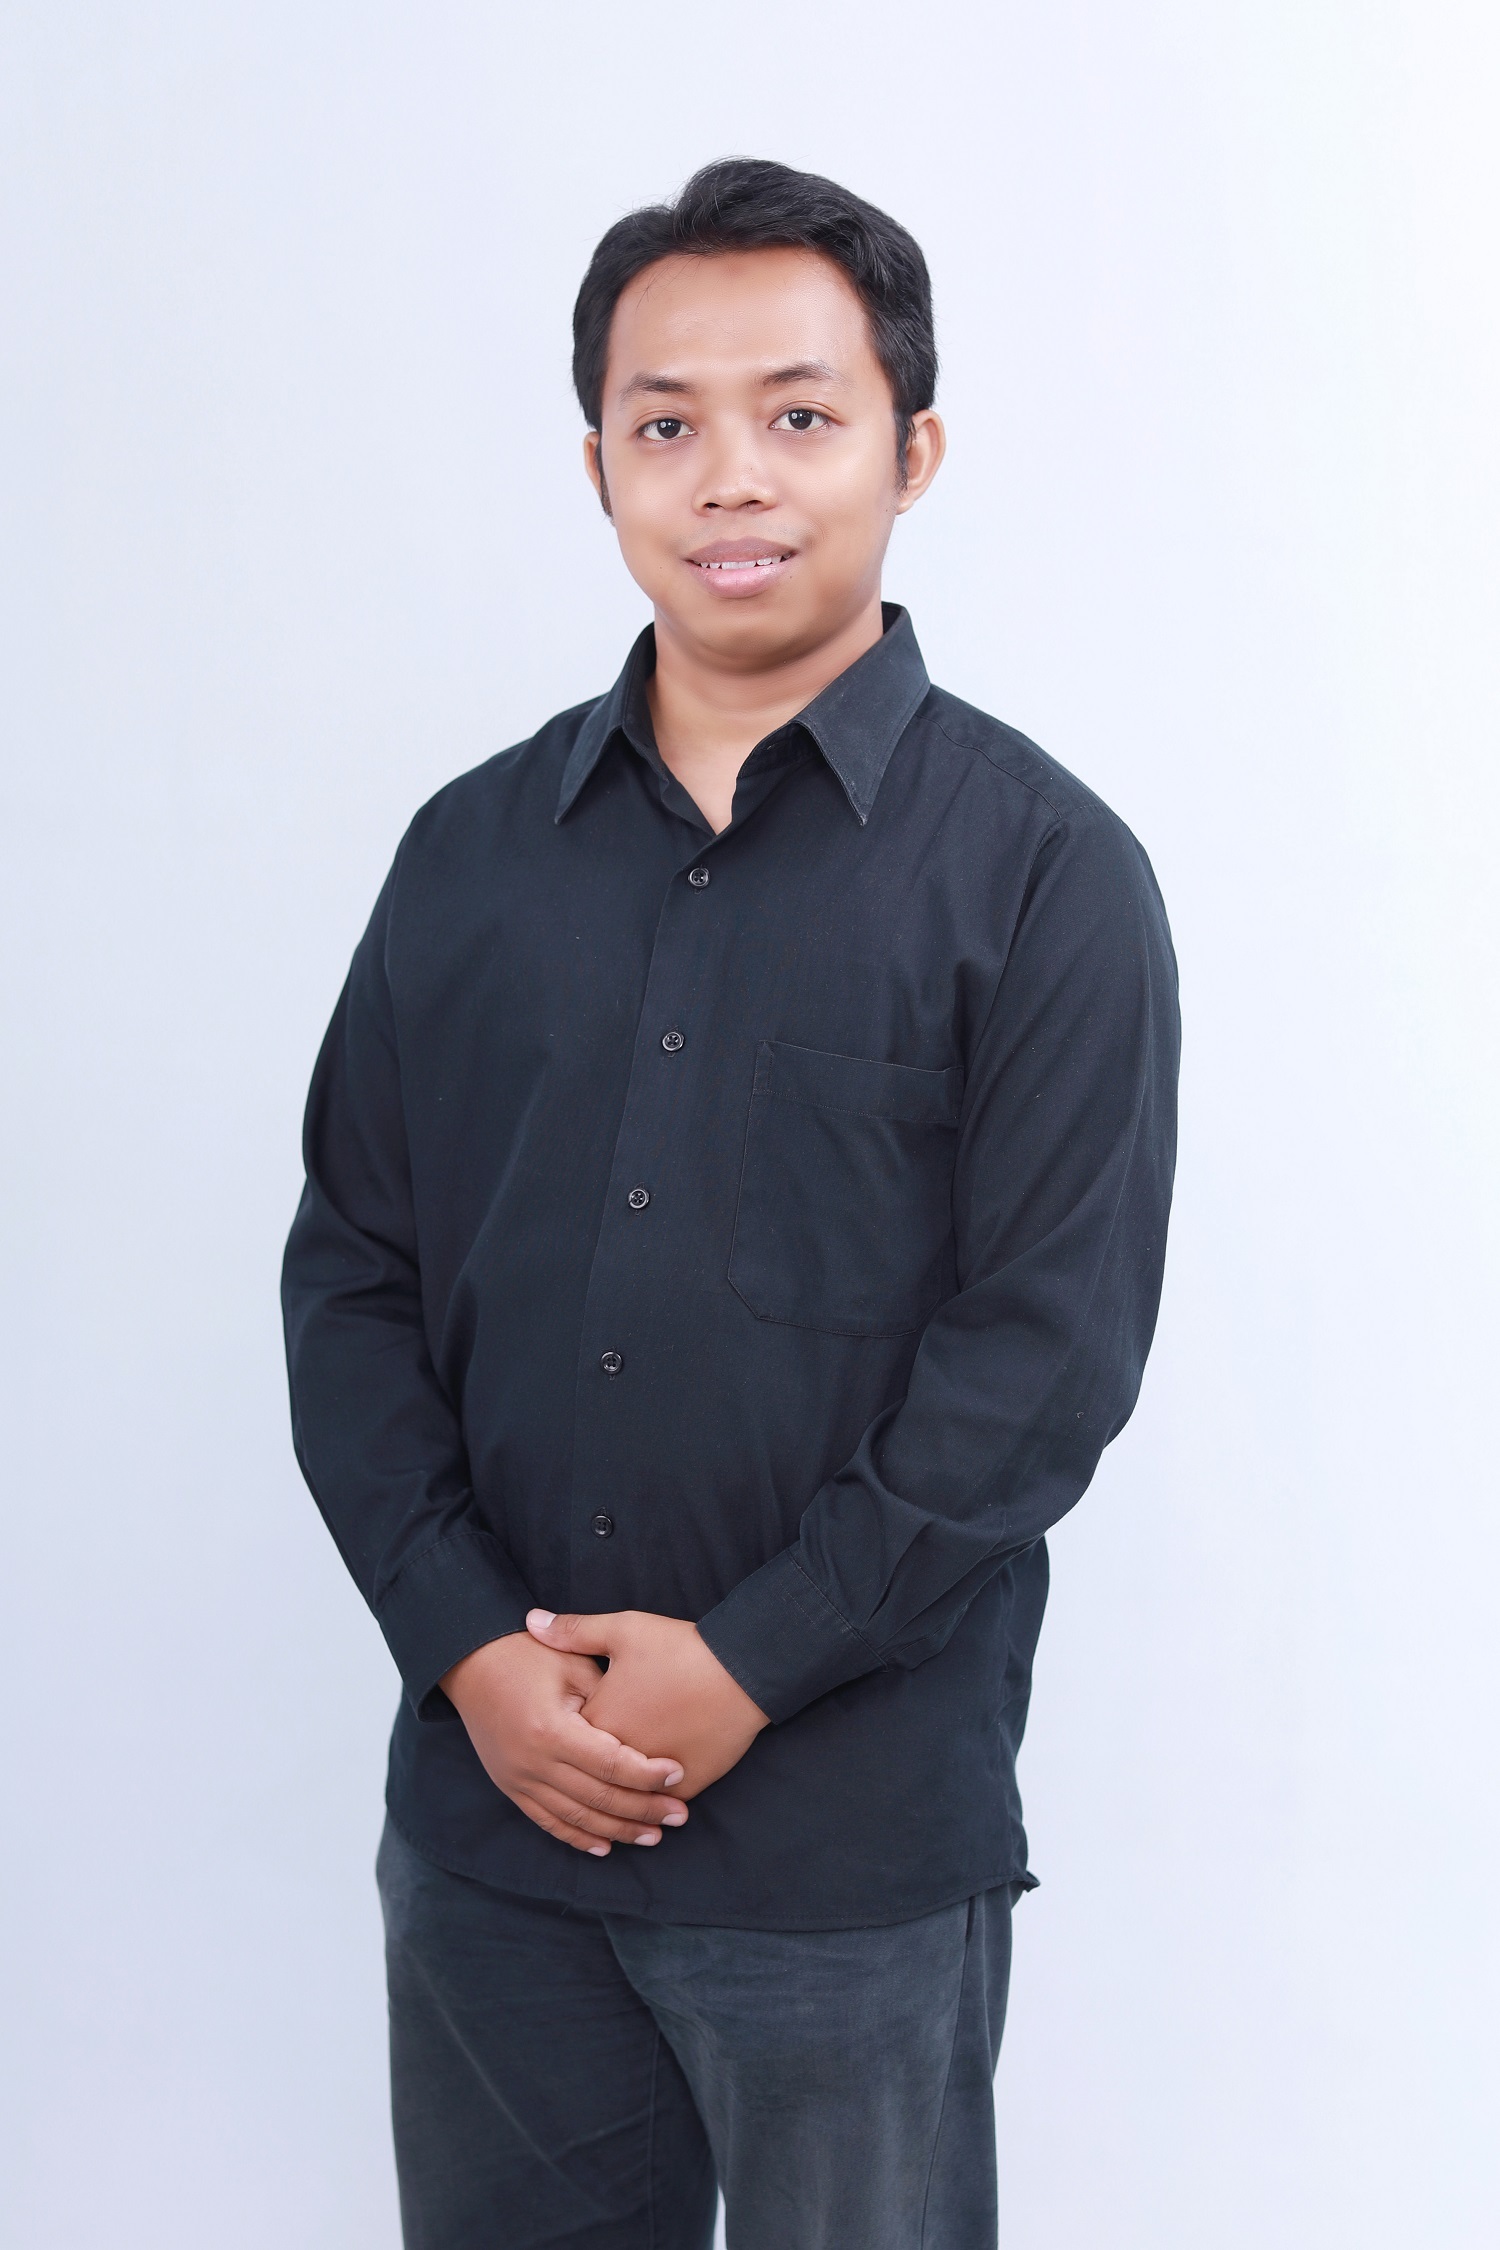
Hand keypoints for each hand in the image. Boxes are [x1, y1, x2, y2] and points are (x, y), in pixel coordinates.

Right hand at [440, 1632, 689, 1855]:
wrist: (471, 1662)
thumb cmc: (528, 1654)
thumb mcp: (572, 1662)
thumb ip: (607, 1696)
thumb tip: (648, 1728)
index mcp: (550, 1729)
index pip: (609, 1763)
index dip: (647, 1773)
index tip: (679, 1774)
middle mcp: (532, 1763)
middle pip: (598, 1798)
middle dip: (642, 1809)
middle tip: (679, 1815)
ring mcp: (518, 1780)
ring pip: (576, 1818)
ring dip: (617, 1830)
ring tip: (654, 1835)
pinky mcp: (511, 1787)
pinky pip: (548, 1821)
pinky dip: (578, 1837)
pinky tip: (606, 1847)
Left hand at [525, 1608, 769, 1799]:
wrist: (741, 1671)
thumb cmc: (680, 1649)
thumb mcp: (623, 1630)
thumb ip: (574, 1632)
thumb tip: (530, 1622)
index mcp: (598, 1720)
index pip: (565, 1739)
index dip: (563, 1733)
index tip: (560, 1728)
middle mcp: (620, 1756)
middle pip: (590, 1776)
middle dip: (582, 1777)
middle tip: (574, 1777)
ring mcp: (651, 1777)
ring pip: (623, 1798)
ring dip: (616, 1804)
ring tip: (613, 1806)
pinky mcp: (684, 1786)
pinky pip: (659, 1802)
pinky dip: (652, 1804)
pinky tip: (648, 1809)